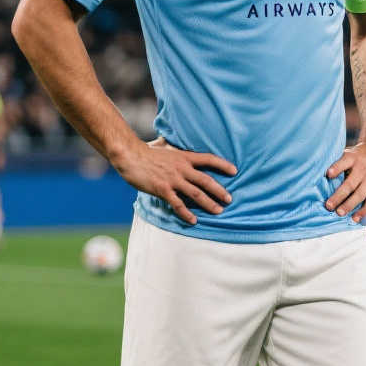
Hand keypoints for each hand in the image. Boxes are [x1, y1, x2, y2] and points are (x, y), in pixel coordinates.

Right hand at [112, 137, 236, 224]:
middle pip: (206, 180)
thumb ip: (175, 150)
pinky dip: (187, 213)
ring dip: (209, 203)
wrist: (130, 156)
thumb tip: (177, 145)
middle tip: (229, 199)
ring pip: (196, 194)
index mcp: (184, 157)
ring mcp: (173, 179)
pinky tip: (194, 220)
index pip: (209, 159)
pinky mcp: (163, 190)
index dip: (223, 165)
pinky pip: (178, 204)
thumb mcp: (166, 147)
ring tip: (219, 211)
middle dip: (220, 190)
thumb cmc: (146, 152)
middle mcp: (182, 168)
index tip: (235, 170)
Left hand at [324, 138, 365, 223]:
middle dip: (339, 195)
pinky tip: (354, 218)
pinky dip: (363, 211)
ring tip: (339, 213)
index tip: (328, 174)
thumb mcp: (349, 152)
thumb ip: (337, 163)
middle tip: (328, 206)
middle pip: (350, 184)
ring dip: (349, 205)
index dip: (336, 168)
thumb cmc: (358, 154)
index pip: (344, 162)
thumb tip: (316, 172)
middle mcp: (363, 169)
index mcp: (353, 158)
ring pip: (360, 194)